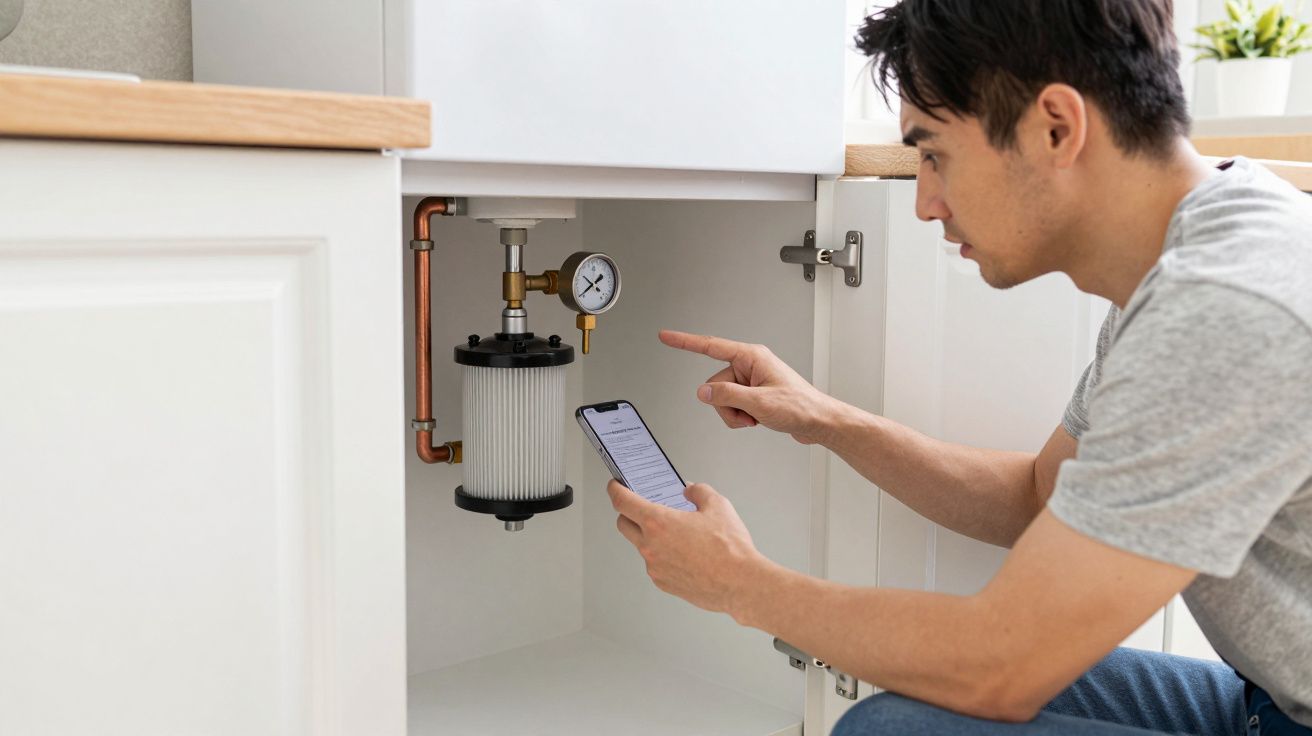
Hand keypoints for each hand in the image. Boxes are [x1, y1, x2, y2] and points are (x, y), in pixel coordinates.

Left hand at [608, 479, 764, 618]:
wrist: (740, 584)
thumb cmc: (729, 548)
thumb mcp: (718, 506)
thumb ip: (698, 492)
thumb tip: (690, 492)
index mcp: (658, 523)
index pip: (622, 502)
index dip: (615, 490)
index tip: (615, 486)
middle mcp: (650, 546)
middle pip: (624, 524)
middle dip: (628, 513)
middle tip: (643, 507)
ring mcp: (655, 567)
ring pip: (641, 546)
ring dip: (650, 536)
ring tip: (676, 532)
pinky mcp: (663, 583)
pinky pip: (655, 564)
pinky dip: (663, 555)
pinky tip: (684, 552)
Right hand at [659, 329, 839, 444]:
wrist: (817, 421)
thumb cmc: (800, 406)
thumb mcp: (759, 403)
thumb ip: (727, 395)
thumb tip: (703, 391)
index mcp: (752, 357)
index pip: (711, 346)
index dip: (685, 342)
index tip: (667, 337)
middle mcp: (750, 365)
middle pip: (715, 383)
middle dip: (726, 405)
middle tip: (747, 413)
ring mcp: (751, 380)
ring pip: (722, 398)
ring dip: (734, 413)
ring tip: (755, 418)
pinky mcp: (753, 393)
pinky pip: (732, 405)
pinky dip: (740, 416)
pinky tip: (757, 419)